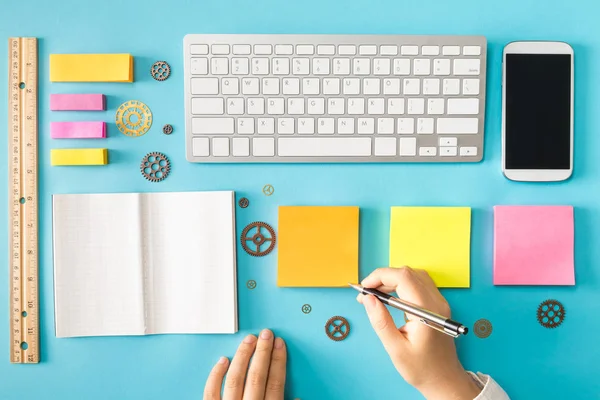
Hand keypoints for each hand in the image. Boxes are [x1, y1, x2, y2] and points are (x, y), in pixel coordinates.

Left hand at [203, 329, 286, 399]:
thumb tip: (297, 397)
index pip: (275, 383)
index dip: (278, 361)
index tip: (279, 344)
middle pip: (256, 376)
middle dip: (263, 352)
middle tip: (266, 334)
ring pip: (235, 378)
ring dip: (243, 356)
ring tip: (249, 340)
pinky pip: (212, 390)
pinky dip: (216, 374)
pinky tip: (223, 360)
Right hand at [357, 267, 480, 399]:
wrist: (444, 380)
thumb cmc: (422, 369)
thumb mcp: (396, 348)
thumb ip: (381, 321)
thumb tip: (368, 298)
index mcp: (427, 310)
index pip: (403, 277)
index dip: (380, 276)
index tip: (364, 288)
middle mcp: (436, 301)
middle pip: (408, 274)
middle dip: (383, 278)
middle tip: (366, 295)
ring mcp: (439, 302)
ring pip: (414, 276)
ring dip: (392, 280)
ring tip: (376, 296)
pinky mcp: (437, 305)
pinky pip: (419, 284)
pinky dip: (401, 285)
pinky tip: (390, 298)